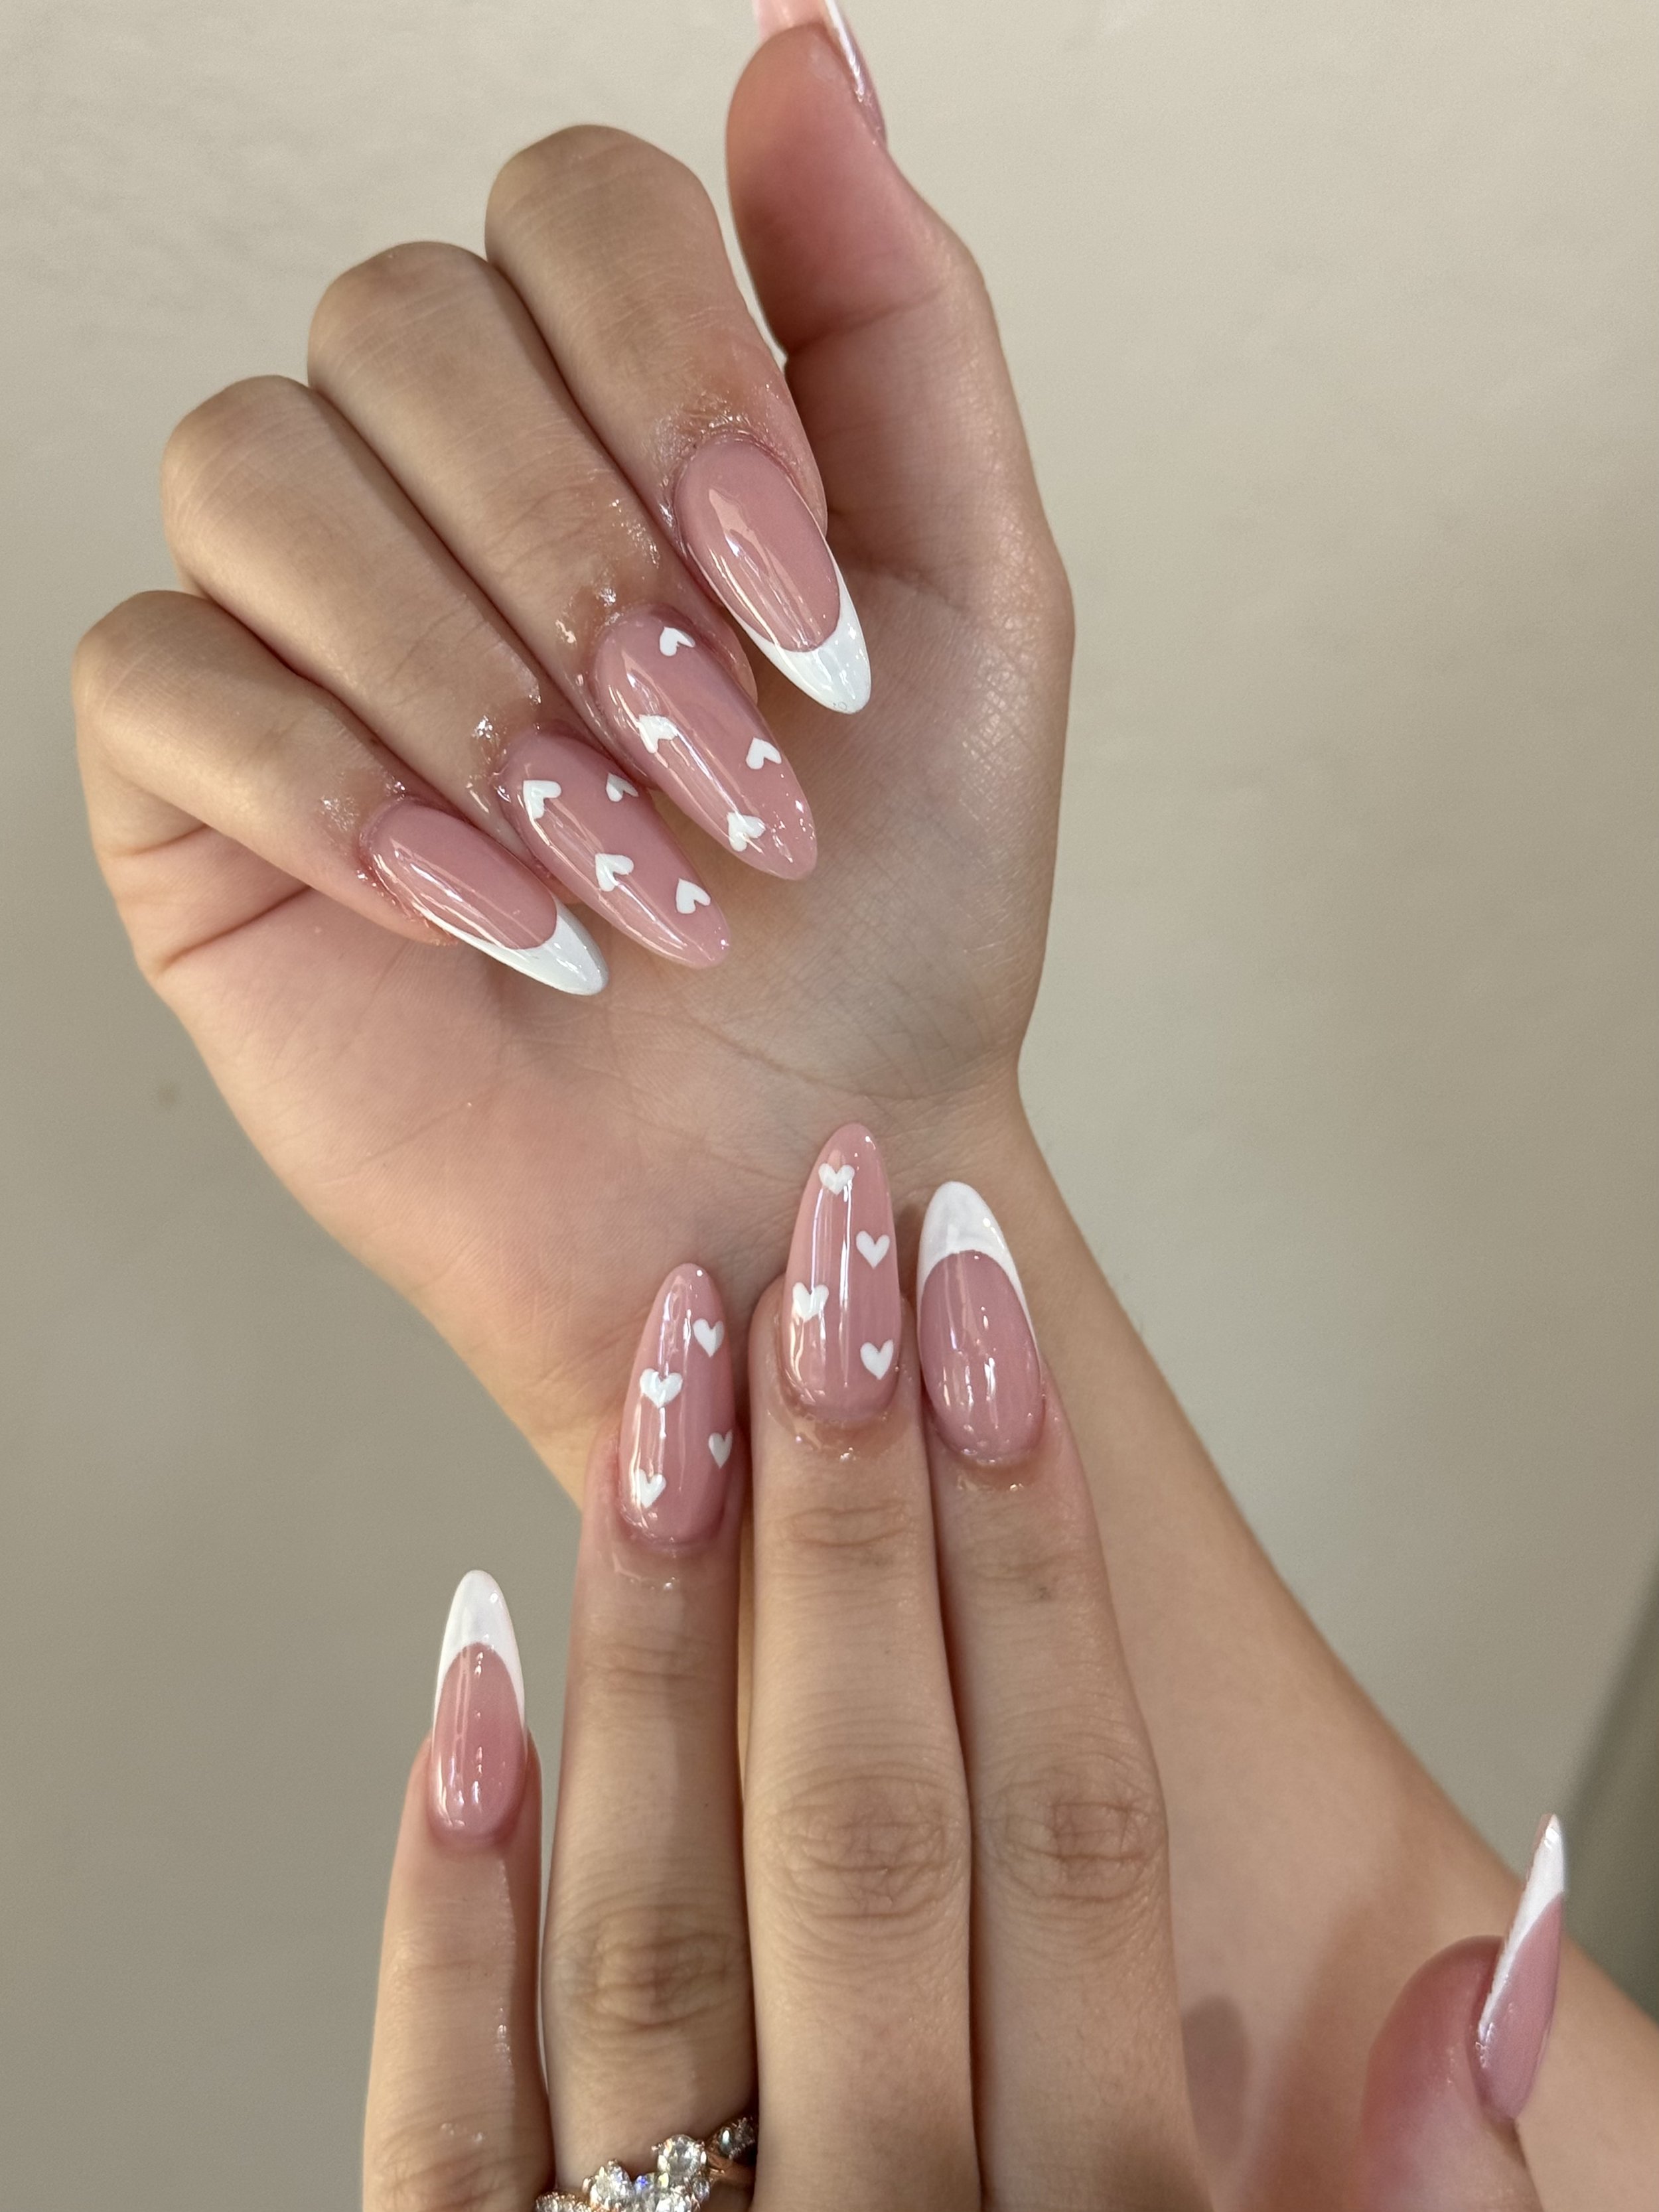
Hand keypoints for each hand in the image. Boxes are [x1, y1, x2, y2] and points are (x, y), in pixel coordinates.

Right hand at [71, 24, 1069, 1478]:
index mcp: (612, 412)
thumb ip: (894, 314)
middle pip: (396, 320)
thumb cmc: (888, 912)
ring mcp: (294, 627)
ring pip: (258, 472)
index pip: (567, 203)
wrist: (798, 1161)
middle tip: (724, 776)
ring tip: (626, 880)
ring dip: (474, 686)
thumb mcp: (970, 598)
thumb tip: (805, 36)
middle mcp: (434, 483)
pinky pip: (163, 674)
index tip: (801, 612)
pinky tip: (494, 921)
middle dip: (585, 561)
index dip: (677, 377)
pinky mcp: (193, 785)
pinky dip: (346, 796)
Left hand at [362, 1130, 1561, 2211]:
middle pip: (878, 1824)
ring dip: (661, 1621)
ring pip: (662, 1918)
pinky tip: (469, 1662)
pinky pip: (443, 2122)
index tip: (991, 1320)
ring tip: (668, 1370)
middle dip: (863, 1506)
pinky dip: (449, 1888)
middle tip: (833, 1247)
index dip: (1038, 1550)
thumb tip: (1507, 1944)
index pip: (1078, 1832)